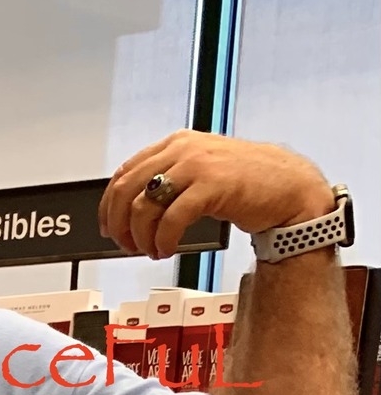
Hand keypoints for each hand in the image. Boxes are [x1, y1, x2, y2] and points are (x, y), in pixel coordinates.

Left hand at [100, 133, 335, 259]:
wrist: (287, 186)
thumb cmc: (243, 184)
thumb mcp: (197, 174)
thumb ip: (167, 182)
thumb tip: (130, 210)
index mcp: (175, 144)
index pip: (124, 174)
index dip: (109, 206)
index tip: (107, 228)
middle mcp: (183, 150)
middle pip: (126, 191)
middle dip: (120, 226)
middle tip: (128, 246)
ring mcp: (197, 165)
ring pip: (144, 207)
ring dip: (142, 238)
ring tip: (153, 250)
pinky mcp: (212, 185)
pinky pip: (170, 220)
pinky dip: (162, 241)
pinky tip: (167, 249)